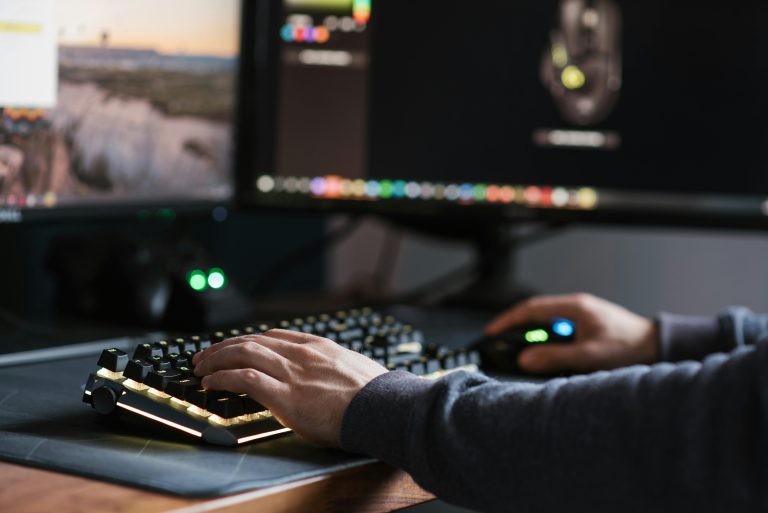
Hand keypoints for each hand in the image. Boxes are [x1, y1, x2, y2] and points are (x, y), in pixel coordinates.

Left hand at [191, 330, 387, 446]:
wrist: (382, 408)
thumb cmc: (375, 396)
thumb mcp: (356, 370)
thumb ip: (335, 368)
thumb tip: (332, 379)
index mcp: (319, 346)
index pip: (275, 335)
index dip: (251, 340)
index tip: (238, 346)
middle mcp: (302, 354)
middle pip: (253, 340)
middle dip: (225, 346)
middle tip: (207, 354)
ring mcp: (292, 372)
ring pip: (243, 353)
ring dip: (217, 358)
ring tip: (200, 367)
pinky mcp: (284, 395)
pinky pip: (244, 379)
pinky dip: (222, 378)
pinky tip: (210, 383)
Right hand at [485, 293, 658, 373]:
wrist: (658, 346)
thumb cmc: (629, 347)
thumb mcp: (589, 355)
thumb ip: (556, 357)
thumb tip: (524, 359)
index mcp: (574, 307)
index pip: (531, 309)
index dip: (507, 320)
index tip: (491, 332)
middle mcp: (576, 307)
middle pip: (535, 314)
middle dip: (515, 328)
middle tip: (498, 342)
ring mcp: (581, 316)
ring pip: (546, 323)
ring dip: (532, 336)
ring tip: (519, 353)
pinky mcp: (587, 326)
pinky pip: (558, 330)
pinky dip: (546, 341)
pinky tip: (546, 356)